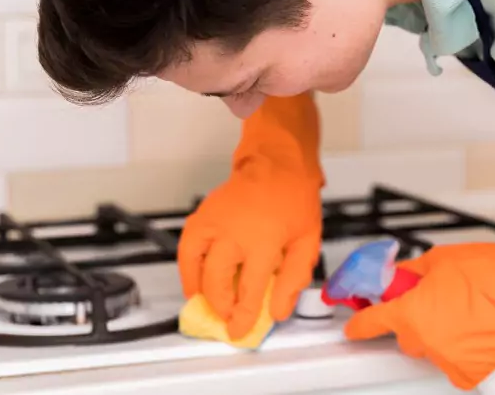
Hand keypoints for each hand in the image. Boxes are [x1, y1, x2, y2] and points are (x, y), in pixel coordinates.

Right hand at [177, 92, 323, 339]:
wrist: (276, 163)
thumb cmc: (294, 199)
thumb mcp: (307, 241)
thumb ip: (294, 279)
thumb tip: (279, 310)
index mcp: (263, 241)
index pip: (250, 290)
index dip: (244, 316)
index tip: (240, 330)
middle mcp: (233, 233)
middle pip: (218, 283)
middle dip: (222, 308)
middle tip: (228, 319)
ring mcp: (213, 224)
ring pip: (197, 268)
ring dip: (201, 292)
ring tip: (210, 307)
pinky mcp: (201, 217)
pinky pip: (186, 250)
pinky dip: (187, 271)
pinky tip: (194, 284)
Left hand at [344, 222, 494, 389]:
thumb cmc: (488, 273)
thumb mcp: (437, 261)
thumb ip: (408, 275)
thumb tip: (395, 278)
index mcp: (408, 312)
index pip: (370, 322)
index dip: (359, 323)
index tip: (354, 327)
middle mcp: (423, 340)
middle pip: (404, 336)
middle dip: (414, 321)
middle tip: (437, 304)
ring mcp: (445, 358)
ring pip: (431, 349)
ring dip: (439, 336)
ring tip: (465, 315)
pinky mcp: (469, 372)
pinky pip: (455, 366)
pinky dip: (461, 354)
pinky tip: (475, 334)